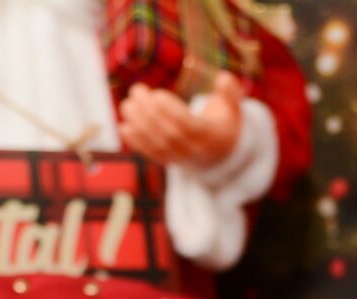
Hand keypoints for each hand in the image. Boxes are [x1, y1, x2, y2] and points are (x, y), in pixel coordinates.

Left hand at [117, 72, 243, 168]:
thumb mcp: (232, 107)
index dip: (171, 111)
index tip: (156, 94)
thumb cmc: (225, 123)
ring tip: (127, 105)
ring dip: (139, 126)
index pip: (188, 126)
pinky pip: (152, 156)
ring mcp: (182, 159)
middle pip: (169, 135)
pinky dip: (137, 144)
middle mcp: (195, 150)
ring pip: (158, 146)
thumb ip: (230, 91)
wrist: (222, 154)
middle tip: (136, 92)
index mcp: (211, 135)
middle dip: (149, 114)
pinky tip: (124, 128)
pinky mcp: (170, 162)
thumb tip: (222, 77)